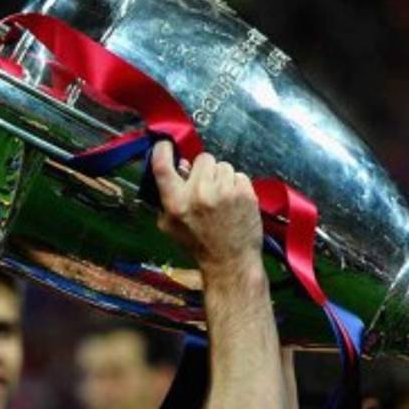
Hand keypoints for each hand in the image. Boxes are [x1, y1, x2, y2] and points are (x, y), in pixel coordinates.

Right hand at [151, 142, 261, 274]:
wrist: (230, 262)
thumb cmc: (199, 244)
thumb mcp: (171, 226)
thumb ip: (167, 198)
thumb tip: (177, 168)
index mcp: (176, 203)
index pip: (163, 164)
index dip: (163, 150)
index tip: (166, 146)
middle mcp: (199, 194)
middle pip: (202, 158)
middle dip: (204, 171)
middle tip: (207, 190)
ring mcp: (224, 192)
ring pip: (223, 165)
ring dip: (222, 178)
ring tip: (222, 199)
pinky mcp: (245, 193)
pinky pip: (239, 175)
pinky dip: (237, 186)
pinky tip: (234, 203)